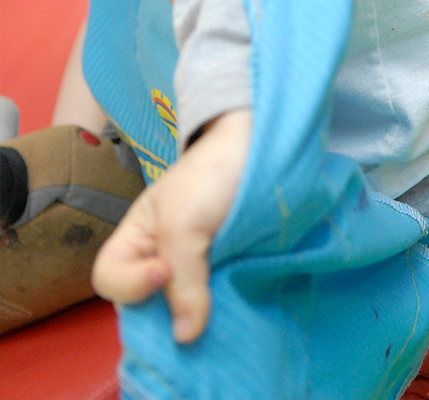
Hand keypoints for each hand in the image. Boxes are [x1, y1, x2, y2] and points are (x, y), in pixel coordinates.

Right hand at [92, 108, 251, 342]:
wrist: (262, 148)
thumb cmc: (211, 174)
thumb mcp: (184, 220)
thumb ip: (180, 277)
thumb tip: (185, 337)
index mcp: (136, 239)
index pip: (109, 280)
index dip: (130, 284)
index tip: (163, 270)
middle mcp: (159, 262)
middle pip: (146, 307)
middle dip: (168, 314)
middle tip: (199, 302)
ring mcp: (195, 273)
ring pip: (185, 313)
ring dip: (203, 318)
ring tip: (223, 308)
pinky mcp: (226, 278)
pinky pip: (217, 308)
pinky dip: (225, 312)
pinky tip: (238, 308)